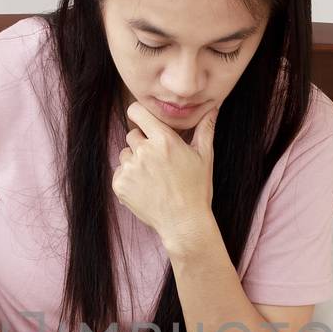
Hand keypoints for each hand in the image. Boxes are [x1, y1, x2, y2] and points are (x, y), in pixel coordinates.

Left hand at [113, 102, 217, 250]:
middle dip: (142, 144)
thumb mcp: (204, 157)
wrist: (184, 223)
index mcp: (163, 140)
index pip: (137, 112)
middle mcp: (144, 151)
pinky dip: (128, 179)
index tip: (143, 122)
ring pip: (125, 155)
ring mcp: (130, 169)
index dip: (138, 114)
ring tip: (153, 178)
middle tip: (158, 162)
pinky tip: (145, 189)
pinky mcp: (120, 185)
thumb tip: (213, 108)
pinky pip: (119, 173)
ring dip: (134, 162)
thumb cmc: (197, 189)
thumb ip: (205, 129)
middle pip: (132, 135)